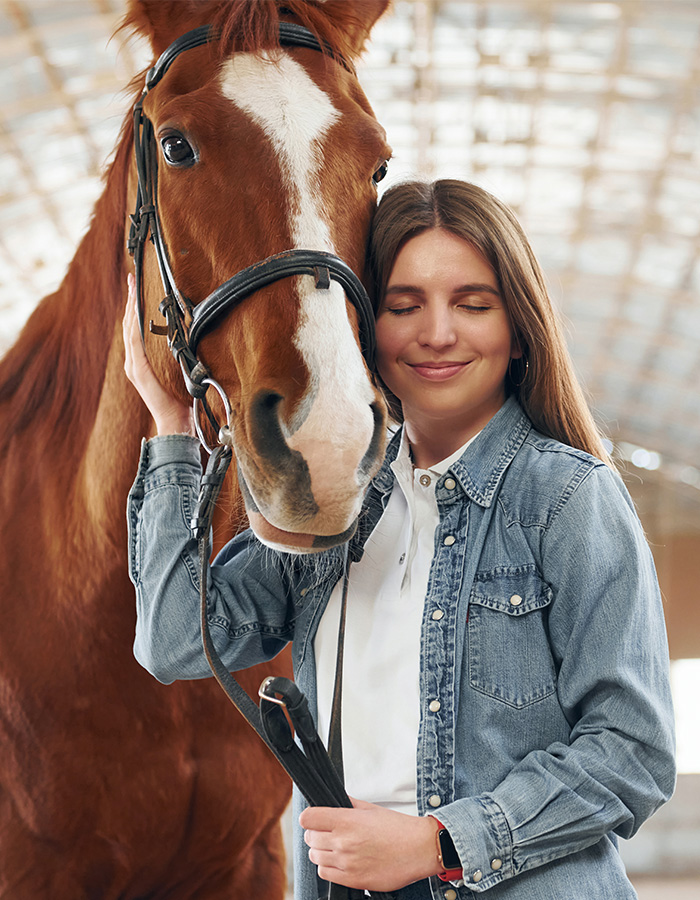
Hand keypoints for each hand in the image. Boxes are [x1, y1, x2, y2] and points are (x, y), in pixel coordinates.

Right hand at [122, 274, 193, 435]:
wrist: (175, 422)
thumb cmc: (182, 402)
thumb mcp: (181, 373)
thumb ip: (179, 357)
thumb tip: (191, 340)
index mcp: (142, 362)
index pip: (136, 328)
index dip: (135, 307)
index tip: (137, 287)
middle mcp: (134, 362)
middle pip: (129, 324)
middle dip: (131, 300)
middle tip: (132, 278)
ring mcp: (134, 366)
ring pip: (130, 329)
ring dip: (131, 306)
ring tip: (132, 286)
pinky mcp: (138, 371)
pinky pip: (134, 342)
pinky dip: (134, 325)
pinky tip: (135, 309)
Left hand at [299, 798, 440, 891]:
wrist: (419, 849)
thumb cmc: (398, 828)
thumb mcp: (371, 808)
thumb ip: (348, 804)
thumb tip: (332, 801)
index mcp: (347, 821)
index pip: (308, 818)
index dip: (309, 817)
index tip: (314, 818)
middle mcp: (343, 842)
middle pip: (309, 838)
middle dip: (316, 833)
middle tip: (327, 832)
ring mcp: (347, 863)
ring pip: (315, 856)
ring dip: (321, 850)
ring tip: (335, 847)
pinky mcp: (353, 880)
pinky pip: (325, 873)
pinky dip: (328, 866)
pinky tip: (340, 861)